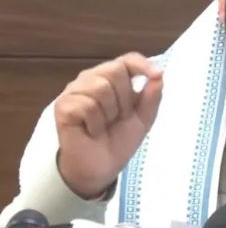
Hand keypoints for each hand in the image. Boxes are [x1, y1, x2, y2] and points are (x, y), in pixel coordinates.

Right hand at [55, 52, 162, 198]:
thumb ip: (152, 97)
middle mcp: (91, 79)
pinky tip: (91, 131)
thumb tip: (159, 75)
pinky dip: (95, 123)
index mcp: (112, 78)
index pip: (127, 60)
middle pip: (115, 70)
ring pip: (101, 87)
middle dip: (125, 99)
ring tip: (105, 125)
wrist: (102, 167)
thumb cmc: (120, 139)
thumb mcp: (144, 118)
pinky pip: (87, 106)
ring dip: (110, 113)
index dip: (142, 64)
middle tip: (119, 118)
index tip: (156, 75)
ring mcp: (74, 91)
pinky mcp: (63, 106)